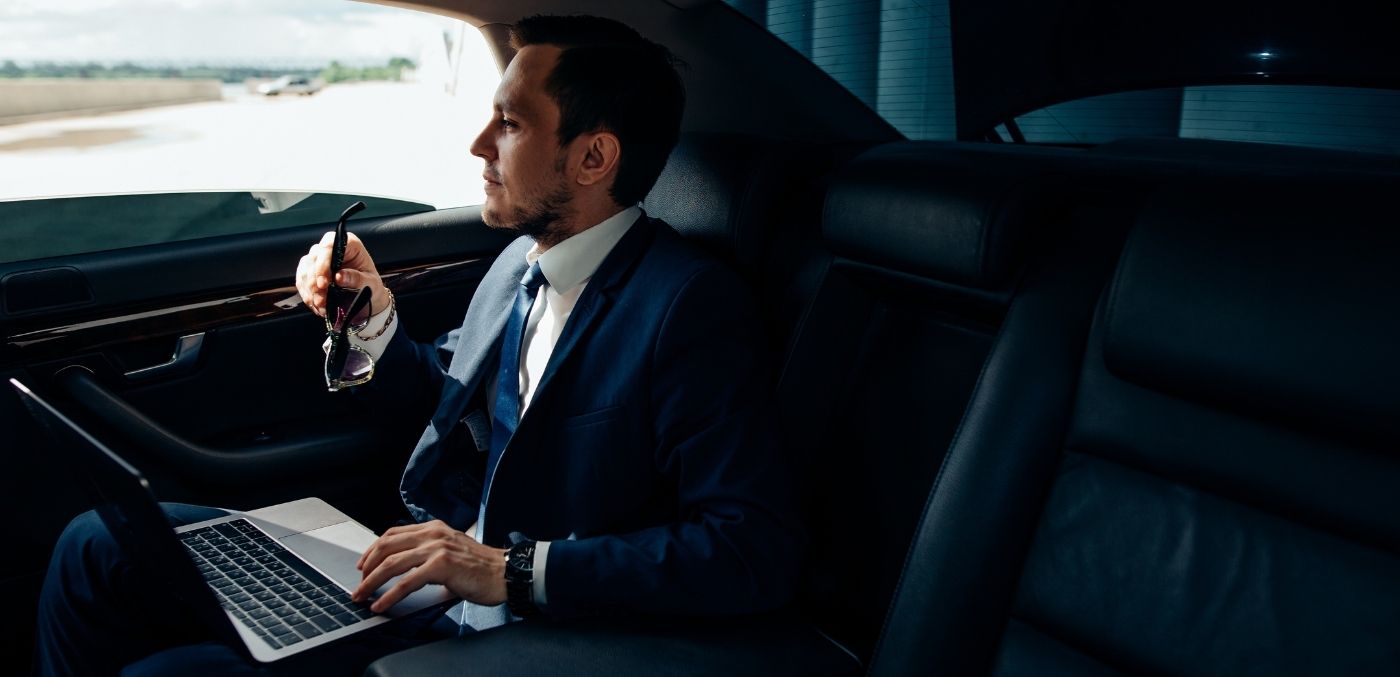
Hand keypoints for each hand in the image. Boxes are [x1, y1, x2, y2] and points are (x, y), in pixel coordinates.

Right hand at [294, 231, 389, 318]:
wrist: (366, 294)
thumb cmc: (370, 284)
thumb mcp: (370, 283)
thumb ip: (357, 279)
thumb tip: (339, 277)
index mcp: (349, 244)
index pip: (329, 246)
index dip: (323, 264)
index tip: (323, 283)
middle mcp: (331, 247)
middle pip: (313, 259)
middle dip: (314, 282)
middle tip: (321, 300)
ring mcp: (318, 258)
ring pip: (304, 270)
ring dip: (310, 290)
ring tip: (320, 305)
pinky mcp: (310, 270)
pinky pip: (301, 280)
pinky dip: (306, 294)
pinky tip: (315, 304)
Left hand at [352, 520, 506, 612]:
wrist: (505, 572)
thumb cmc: (482, 566)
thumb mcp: (451, 549)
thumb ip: (430, 552)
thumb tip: (404, 568)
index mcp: (434, 528)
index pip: (393, 533)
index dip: (373, 549)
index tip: (363, 564)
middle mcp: (433, 534)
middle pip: (387, 547)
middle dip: (367, 566)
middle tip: (359, 583)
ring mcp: (437, 548)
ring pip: (392, 564)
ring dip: (371, 582)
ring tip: (362, 596)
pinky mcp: (441, 566)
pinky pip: (406, 583)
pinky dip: (389, 596)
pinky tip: (381, 604)